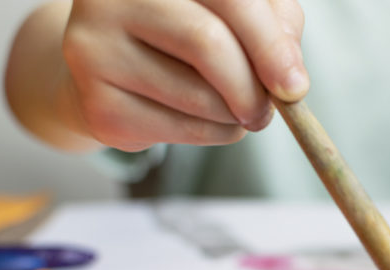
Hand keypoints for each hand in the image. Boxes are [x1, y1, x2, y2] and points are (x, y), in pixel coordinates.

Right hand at [7, 0, 307, 151]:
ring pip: (197, 97)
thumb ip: (275, 27)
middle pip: (207, 44)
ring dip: (235, 117)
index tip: (294, 86)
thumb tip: (289, 74)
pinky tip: (203, 120)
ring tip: (234, 110)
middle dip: (253, 89)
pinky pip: (178, 131)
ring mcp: (94, 49)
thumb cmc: (187, 33)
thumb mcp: (238, 15)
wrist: (116, 71)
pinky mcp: (98, 104)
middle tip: (268, 111)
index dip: (268, 44)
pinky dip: (210, 135)